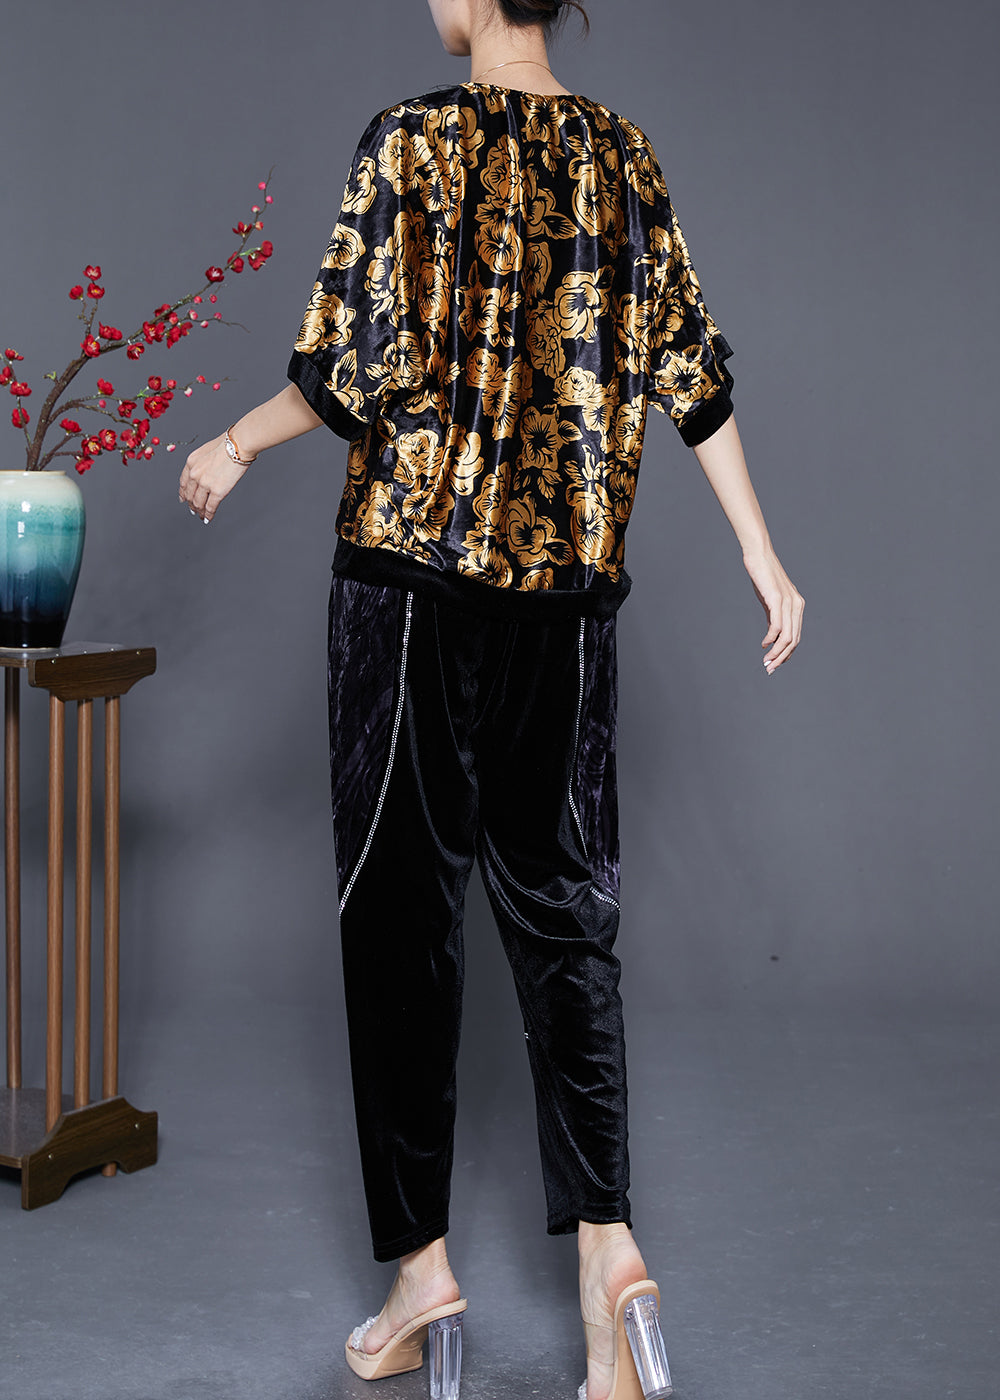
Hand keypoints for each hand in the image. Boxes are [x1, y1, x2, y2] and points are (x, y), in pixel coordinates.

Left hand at [178, 433, 252, 522]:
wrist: (238, 444)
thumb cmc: (228, 444)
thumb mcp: (207, 450)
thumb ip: (203, 462)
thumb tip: (207, 471)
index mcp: (191, 463)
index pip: (183, 482)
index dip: (183, 493)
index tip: (183, 499)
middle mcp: (194, 474)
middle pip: (189, 495)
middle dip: (191, 504)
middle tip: (193, 511)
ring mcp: (205, 484)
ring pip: (198, 503)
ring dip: (199, 512)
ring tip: (201, 516)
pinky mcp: (217, 492)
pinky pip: (210, 507)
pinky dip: (208, 515)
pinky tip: (208, 519)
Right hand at [742, 545, 803, 674]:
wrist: (758, 555)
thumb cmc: (762, 576)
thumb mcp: (770, 600)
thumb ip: (774, 616)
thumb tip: (772, 636)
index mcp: (797, 606)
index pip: (796, 637)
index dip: (786, 654)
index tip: (774, 664)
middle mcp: (797, 605)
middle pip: (793, 640)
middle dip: (782, 658)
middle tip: (769, 669)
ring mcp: (788, 602)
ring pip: (787, 636)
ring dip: (776, 653)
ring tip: (766, 662)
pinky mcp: (777, 599)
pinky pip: (777, 626)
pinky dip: (771, 639)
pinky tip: (764, 644)